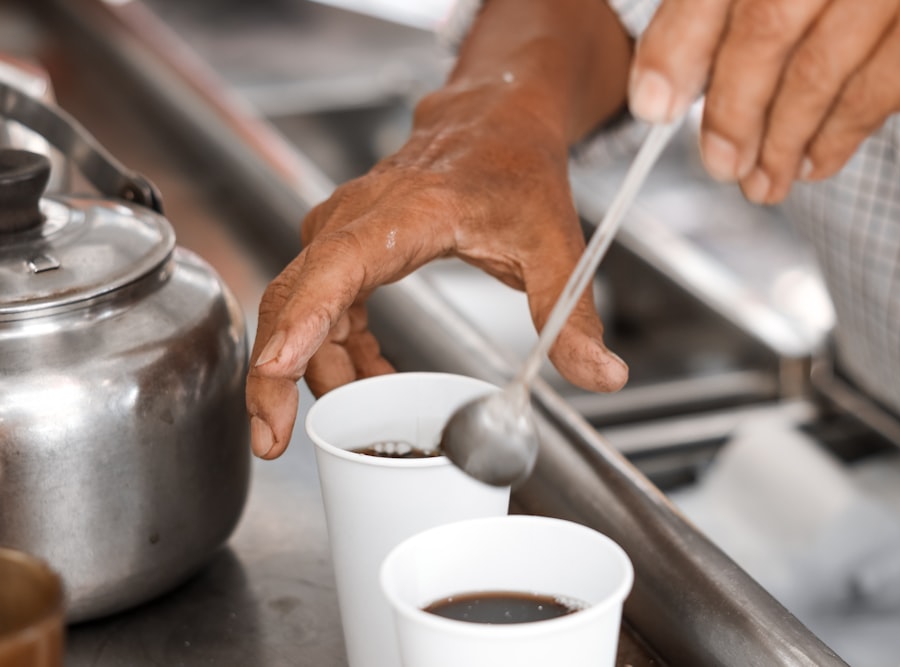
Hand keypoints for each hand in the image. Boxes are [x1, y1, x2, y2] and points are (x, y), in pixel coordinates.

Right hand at [246, 86, 627, 458]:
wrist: (497, 122)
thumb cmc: (519, 171)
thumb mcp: (556, 245)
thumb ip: (572, 315)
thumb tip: (602, 376)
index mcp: (409, 212)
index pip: (338, 266)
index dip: (301, 321)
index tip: (276, 370)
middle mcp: (359, 216)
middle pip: (293, 294)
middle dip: (274, 372)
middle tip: (274, 440)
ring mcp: (343, 229)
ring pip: (297, 306)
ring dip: (304, 370)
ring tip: (347, 422)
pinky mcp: (345, 246)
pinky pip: (318, 306)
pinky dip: (332, 350)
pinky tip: (371, 377)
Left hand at [628, 0, 899, 203]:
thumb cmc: (879, 14)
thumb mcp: (802, 8)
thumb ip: (736, 30)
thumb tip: (660, 94)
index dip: (679, 40)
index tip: (651, 103)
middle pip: (765, 19)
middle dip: (731, 107)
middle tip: (718, 163)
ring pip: (816, 67)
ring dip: (779, 140)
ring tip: (763, 180)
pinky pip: (870, 94)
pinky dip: (831, 141)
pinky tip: (814, 163)